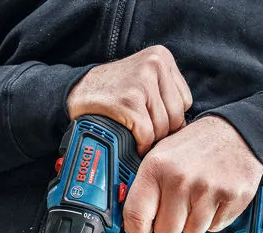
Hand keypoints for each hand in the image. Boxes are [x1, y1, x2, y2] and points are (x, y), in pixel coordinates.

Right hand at [67, 45, 192, 154]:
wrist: (76, 93)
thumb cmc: (112, 92)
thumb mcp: (143, 78)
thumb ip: (165, 92)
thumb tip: (186, 127)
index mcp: (162, 57)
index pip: (184, 102)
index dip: (169, 118)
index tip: (152, 122)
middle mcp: (155, 65)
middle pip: (176, 116)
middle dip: (161, 132)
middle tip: (144, 133)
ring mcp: (142, 82)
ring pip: (163, 127)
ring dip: (150, 140)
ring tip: (136, 136)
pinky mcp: (129, 101)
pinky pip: (147, 134)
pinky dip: (140, 145)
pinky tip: (132, 142)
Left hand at [123, 115, 262, 232]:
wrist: (235, 132)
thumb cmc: (195, 146)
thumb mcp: (160, 155)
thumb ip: (143, 186)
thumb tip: (126, 218)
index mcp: (156, 168)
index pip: (135, 217)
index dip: (137, 229)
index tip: (141, 229)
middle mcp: (180, 179)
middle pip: (166, 231)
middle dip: (171, 223)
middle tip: (179, 204)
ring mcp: (208, 189)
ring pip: (193, 231)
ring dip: (195, 220)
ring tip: (199, 196)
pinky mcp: (233, 197)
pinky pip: (216, 227)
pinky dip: (215, 217)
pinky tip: (215, 197)